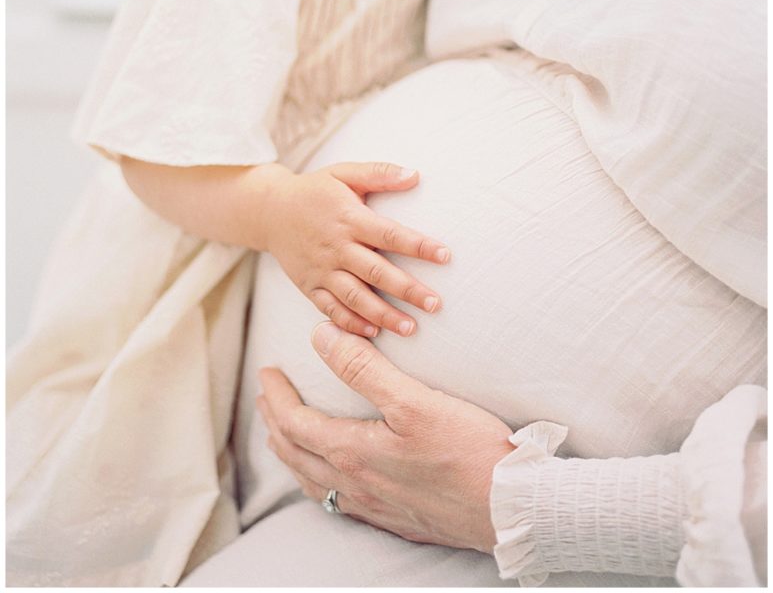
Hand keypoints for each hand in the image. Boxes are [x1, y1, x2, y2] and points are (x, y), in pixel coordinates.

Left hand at [257, 322, 513, 551]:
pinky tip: (334, 478)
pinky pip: (340, 502)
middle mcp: (356, 487)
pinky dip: (321, 481)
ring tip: (287, 437)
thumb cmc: (466, 451)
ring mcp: (375, 509)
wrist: (510, 507)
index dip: (276, 396)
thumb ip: (363, 368)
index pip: (295, 423)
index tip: (267, 371)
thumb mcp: (413, 400)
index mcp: (353, 454)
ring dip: (294, 454)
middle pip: (297, 455)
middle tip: (267, 399)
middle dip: (276, 424)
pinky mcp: (397, 520)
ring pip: (315, 483)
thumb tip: (320, 336)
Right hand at [265, 162, 449, 337]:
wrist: (269, 211)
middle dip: (407, 290)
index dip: (418, 246)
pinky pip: (331, 309)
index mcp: (349, 218)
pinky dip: (350, 323)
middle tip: (435, 304)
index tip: (445, 255)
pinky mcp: (310, 286)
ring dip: (383, 314)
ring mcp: (322, 269)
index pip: (389, 234)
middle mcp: (337, 247)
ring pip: (356, 297)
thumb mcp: (344, 173)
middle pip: (377, 272)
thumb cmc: (315, 190)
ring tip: (410, 327)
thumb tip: (415, 175)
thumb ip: (379, 173)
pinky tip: (373, 333)